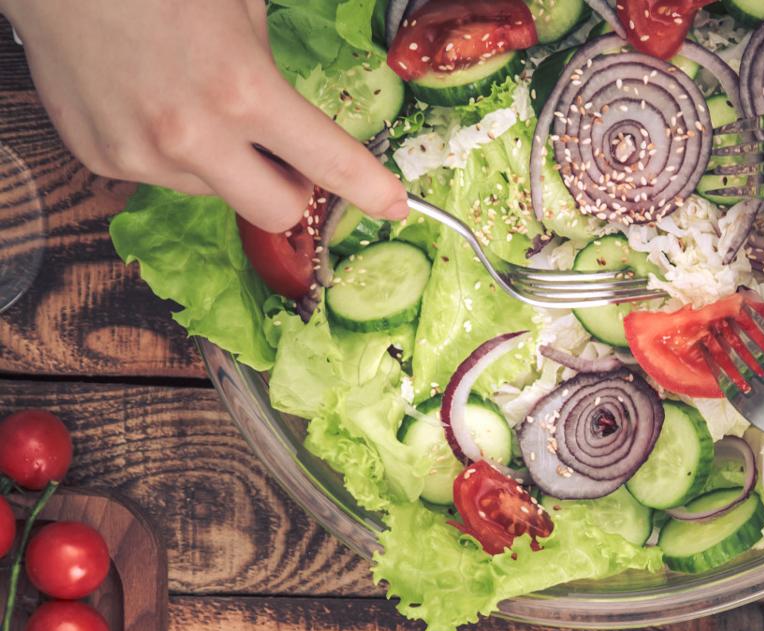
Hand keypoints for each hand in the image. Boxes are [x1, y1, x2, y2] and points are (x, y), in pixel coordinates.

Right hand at [3, 0, 407, 230]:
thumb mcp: (237, 5)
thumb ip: (270, 69)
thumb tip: (290, 117)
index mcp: (242, 91)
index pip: (330, 165)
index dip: (371, 190)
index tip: (395, 205)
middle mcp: (193, 138)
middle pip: (277, 213)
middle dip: (291, 190)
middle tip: (281, 155)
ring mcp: (143, 155)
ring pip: (217, 194)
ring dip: (223, 164)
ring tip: (188, 97)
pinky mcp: (103, 159)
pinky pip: (162, 176)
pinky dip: (170, 151)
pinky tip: (145, 97)